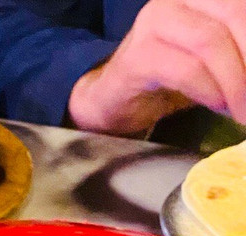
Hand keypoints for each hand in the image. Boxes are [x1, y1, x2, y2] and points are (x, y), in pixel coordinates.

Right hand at [68, 0, 245, 134]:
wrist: (116, 98)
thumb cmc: (174, 74)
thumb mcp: (222, 53)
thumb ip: (243, 49)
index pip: (243, 4)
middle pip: (235, 13)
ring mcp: (154, 22)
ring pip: (211, 41)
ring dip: (237, 82)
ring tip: (244, 110)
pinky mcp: (138, 55)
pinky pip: (186, 70)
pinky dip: (210, 91)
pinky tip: (219, 106)